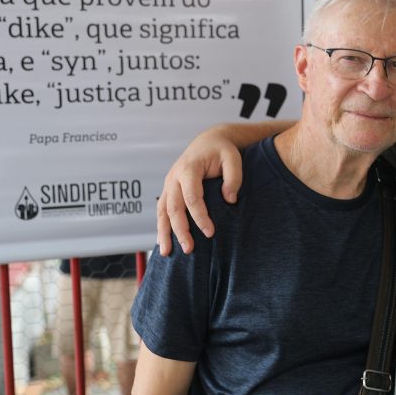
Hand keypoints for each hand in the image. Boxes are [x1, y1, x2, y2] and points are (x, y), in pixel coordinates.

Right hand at [156, 125, 242, 255]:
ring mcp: (169, 184)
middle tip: (189, 249)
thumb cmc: (222, 150)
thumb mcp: (233, 158)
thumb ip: (233, 177)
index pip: (192, 197)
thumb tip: (229, 199)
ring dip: (164, 232)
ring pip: (162, 211)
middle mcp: (174, 177)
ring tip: (166, 253)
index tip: (210, 232)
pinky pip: (162, 210)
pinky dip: (161, 227)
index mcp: (189, 168)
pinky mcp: (169, 190)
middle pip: (174, 207)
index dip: (200, 216)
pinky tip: (163, 242)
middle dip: (180, 230)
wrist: (208, 141)